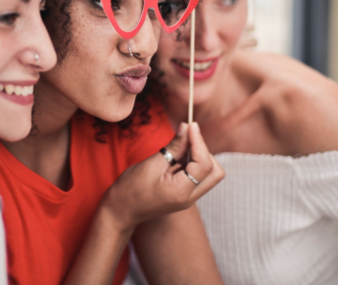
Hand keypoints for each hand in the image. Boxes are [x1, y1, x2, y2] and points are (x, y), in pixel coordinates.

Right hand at [100, 122, 224, 231]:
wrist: (121, 211)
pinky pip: (198, 176)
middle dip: (205, 151)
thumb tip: (187, 127)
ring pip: (209, 174)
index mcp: (181, 192)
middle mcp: (190, 198)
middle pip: (215, 172)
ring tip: (179, 148)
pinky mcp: (185, 195)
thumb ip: (173, 147)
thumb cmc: (131, 189)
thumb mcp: (152, 164)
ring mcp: (189, 198)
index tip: (191, 126)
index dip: (199, 142)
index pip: (204, 164)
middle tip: (187, 138)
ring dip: (199, 156)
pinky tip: (177, 156)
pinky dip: (193, 163)